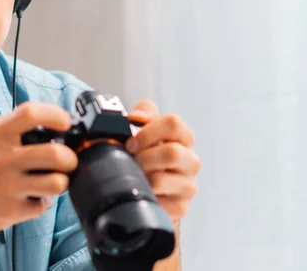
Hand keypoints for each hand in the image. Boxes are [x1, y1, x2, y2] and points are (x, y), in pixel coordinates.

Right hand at [0, 102, 78, 237]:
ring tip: (53, 179)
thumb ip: (2, 122)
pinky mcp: (9, 212)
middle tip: (67, 159)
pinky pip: (41, 206)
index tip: (64, 122)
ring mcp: (7, 187)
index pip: (32, 114)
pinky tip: (31, 197)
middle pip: (57, 154)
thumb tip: (34, 119)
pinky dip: (41, 202)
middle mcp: (2, 159)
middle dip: (70, 157)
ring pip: (57, 183)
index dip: (56, 115)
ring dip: (60, 181)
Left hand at [125, 100, 200, 221]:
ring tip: (132, 176)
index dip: (148, 131)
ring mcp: (188, 185)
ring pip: (161, 179)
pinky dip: (142, 195)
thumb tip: (138, 117)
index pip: (173, 123)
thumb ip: (142, 115)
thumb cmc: (143, 155)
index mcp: (182, 137)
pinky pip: (157, 201)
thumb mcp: (141, 130)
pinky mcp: (180, 206)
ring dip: (140, 177)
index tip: (130, 143)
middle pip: (171, 153)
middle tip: (130, 161)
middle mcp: (190, 160)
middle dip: (143, 157)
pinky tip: (139, 192)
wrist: (144, 189)